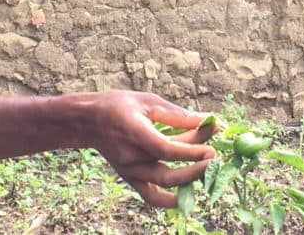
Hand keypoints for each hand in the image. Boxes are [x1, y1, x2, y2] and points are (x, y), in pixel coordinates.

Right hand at [82, 91, 216, 207]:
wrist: (88, 121)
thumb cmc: (119, 106)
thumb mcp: (148, 102)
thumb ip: (176, 114)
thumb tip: (205, 120)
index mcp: (134, 133)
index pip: (166, 150)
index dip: (191, 152)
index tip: (212, 149)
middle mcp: (131, 158)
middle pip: (169, 172)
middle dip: (196, 167)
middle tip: (214, 156)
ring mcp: (130, 171)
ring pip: (164, 185)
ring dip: (189, 179)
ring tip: (206, 167)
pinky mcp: (130, 178)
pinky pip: (150, 197)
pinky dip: (168, 201)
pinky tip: (186, 197)